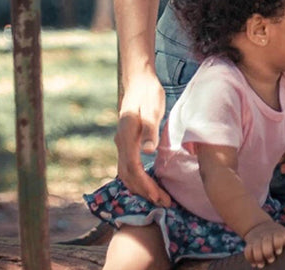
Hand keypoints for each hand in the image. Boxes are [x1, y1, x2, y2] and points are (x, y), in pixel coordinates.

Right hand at [114, 73, 170, 206]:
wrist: (139, 82)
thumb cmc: (147, 94)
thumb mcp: (152, 109)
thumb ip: (150, 130)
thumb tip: (148, 151)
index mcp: (126, 137)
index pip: (133, 169)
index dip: (145, 186)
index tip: (160, 197)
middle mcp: (121, 143)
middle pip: (128, 176)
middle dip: (145, 192)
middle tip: (164, 204)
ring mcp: (122, 143)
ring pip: (126, 174)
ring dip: (141, 188)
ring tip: (159, 198)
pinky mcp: (128, 143)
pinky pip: (129, 167)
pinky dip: (138, 180)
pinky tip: (150, 185)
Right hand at [243, 221, 284, 267]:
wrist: (262, 227)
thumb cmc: (281, 236)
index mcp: (278, 235)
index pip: (277, 238)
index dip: (278, 244)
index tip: (279, 251)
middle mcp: (267, 237)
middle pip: (265, 244)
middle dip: (267, 253)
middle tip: (271, 260)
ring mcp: (257, 241)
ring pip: (255, 248)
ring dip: (258, 257)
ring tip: (261, 264)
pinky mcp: (249, 245)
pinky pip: (247, 251)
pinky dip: (250, 258)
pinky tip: (255, 263)